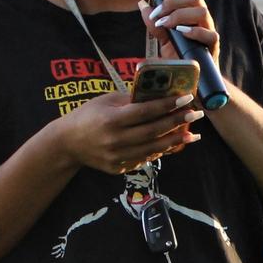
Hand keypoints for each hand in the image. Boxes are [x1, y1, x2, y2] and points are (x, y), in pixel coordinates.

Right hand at [56, 91, 201, 175]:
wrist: (67, 143)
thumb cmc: (87, 115)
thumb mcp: (105, 101)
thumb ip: (130, 100)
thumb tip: (158, 95)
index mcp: (111, 120)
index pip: (145, 112)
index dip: (167, 105)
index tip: (186, 97)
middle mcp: (115, 140)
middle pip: (153, 131)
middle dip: (177, 122)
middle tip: (196, 114)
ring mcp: (117, 157)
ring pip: (153, 149)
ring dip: (175, 141)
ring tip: (192, 134)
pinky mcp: (118, 168)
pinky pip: (144, 159)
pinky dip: (160, 152)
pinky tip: (172, 144)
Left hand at [138, 0, 219, 65]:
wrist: (190, 76)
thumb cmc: (179, 52)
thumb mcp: (163, 36)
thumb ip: (154, 22)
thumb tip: (142, 4)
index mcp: (191, 8)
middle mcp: (201, 16)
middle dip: (172, 1)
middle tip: (157, 13)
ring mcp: (208, 30)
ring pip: (202, 12)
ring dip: (179, 15)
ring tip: (165, 24)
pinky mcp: (212, 46)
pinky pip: (210, 34)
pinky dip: (194, 31)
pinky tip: (181, 33)